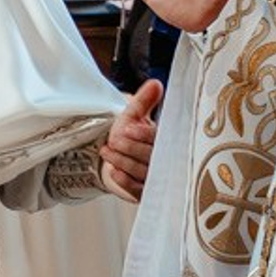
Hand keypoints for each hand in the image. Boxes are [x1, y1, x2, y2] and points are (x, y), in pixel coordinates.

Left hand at [102, 79, 161, 201]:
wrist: (115, 157)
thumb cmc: (128, 135)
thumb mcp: (134, 115)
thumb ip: (144, 101)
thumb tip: (155, 83)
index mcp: (167, 139)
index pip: (160, 138)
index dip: (144, 134)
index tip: (129, 128)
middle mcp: (165, 160)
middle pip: (153, 156)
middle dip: (132, 148)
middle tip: (116, 139)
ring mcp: (156, 178)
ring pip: (144, 172)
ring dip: (124, 161)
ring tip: (107, 151)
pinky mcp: (145, 192)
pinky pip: (139, 190)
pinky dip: (126, 182)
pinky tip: (114, 172)